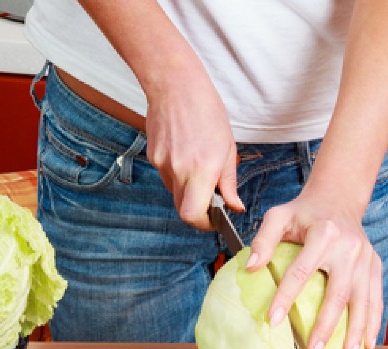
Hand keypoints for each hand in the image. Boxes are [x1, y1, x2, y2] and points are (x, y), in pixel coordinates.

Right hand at [144, 67, 242, 226]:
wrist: (175, 85)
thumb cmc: (206, 111)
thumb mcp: (228, 148)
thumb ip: (229, 182)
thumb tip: (234, 206)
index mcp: (202, 168)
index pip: (193, 215)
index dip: (204, 224)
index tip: (215, 219)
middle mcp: (179, 170)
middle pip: (182, 211)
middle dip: (198, 213)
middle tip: (211, 203)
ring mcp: (162, 164)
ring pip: (175, 195)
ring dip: (188, 193)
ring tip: (200, 170)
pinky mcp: (153, 157)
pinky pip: (167, 178)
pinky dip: (178, 176)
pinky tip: (186, 155)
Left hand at [247, 188, 382, 348]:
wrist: (339, 198)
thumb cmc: (304, 211)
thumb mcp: (279, 215)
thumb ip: (264, 239)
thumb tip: (250, 267)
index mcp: (324, 233)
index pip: (302, 271)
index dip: (286, 297)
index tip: (272, 321)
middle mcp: (349, 247)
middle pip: (338, 293)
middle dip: (326, 326)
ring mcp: (366, 258)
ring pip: (363, 300)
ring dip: (356, 331)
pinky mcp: (375, 266)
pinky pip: (376, 298)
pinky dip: (373, 322)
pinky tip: (366, 345)